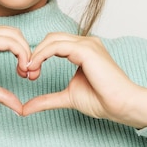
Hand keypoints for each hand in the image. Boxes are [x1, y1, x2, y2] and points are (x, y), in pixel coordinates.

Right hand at [0, 25, 30, 112]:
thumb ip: (1, 93)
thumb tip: (18, 107)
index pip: (9, 37)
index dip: (22, 53)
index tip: (25, 73)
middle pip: (15, 33)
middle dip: (27, 52)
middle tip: (30, 73)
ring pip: (14, 35)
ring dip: (26, 53)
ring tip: (26, 72)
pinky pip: (9, 42)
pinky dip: (21, 53)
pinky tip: (21, 68)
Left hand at [21, 33, 146, 127]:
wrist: (122, 105)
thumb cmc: (102, 101)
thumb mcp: (67, 98)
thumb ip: (47, 99)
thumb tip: (24, 109)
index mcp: (83, 51)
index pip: (54, 43)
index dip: (38, 56)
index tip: (28, 74)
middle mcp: (86, 43)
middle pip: (51, 38)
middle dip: (35, 53)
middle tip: (25, 73)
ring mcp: (87, 44)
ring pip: (52, 39)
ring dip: (36, 54)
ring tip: (29, 71)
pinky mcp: (87, 50)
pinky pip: (58, 46)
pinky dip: (43, 55)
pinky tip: (35, 67)